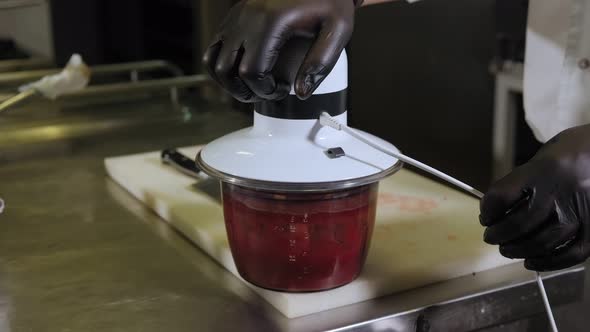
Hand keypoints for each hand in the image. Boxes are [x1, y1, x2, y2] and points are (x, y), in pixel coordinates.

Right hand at [202, 0, 359, 101]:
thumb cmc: (328, 0)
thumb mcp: (337, 28)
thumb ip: (321, 63)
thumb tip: (301, 92)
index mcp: (271, 21)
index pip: (252, 72)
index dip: (265, 91)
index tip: (281, 90)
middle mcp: (246, 18)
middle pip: (226, 70)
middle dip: (244, 92)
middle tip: (265, 93)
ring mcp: (235, 17)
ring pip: (212, 61)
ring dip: (228, 82)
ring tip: (251, 87)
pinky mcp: (232, 17)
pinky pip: (213, 48)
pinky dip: (221, 67)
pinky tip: (242, 72)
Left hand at [480, 125, 589, 270]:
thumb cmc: (577, 150)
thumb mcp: (546, 154)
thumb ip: (525, 178)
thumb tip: (499, 204)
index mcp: (543, 169)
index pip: (502, 195)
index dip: (488, 210)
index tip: (485, 216)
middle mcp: (561, 192)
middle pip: (520, 223)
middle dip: (498, 234)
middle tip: (491, 237)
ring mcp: (581, 212)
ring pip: (543, 242)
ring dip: (518, 250)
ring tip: (507, 249)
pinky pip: (572, 253)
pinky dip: (549, 262)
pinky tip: (532, 262)